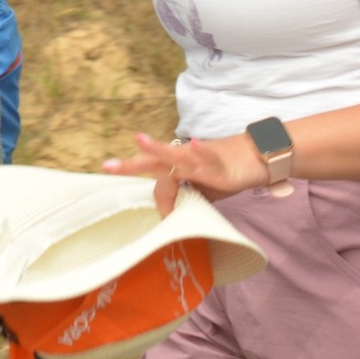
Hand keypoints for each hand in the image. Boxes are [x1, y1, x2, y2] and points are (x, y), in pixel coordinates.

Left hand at [102, 132, 266, 214]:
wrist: (253, 155)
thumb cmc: (222, 172)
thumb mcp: (200, 191)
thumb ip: (184, 198)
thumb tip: (172, 217)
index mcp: (177, 167)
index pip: (160, 185)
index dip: (161, 202)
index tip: (167, 219)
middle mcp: (184, 160)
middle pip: (154, 161)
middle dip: (131, 165)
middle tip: (107, 167)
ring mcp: (199, 160)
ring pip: (175, 155)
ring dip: (157, 148)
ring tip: (139, 139)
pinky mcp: (218, 163)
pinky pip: (208, 156)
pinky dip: (201, 151)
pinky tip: (196, 144)